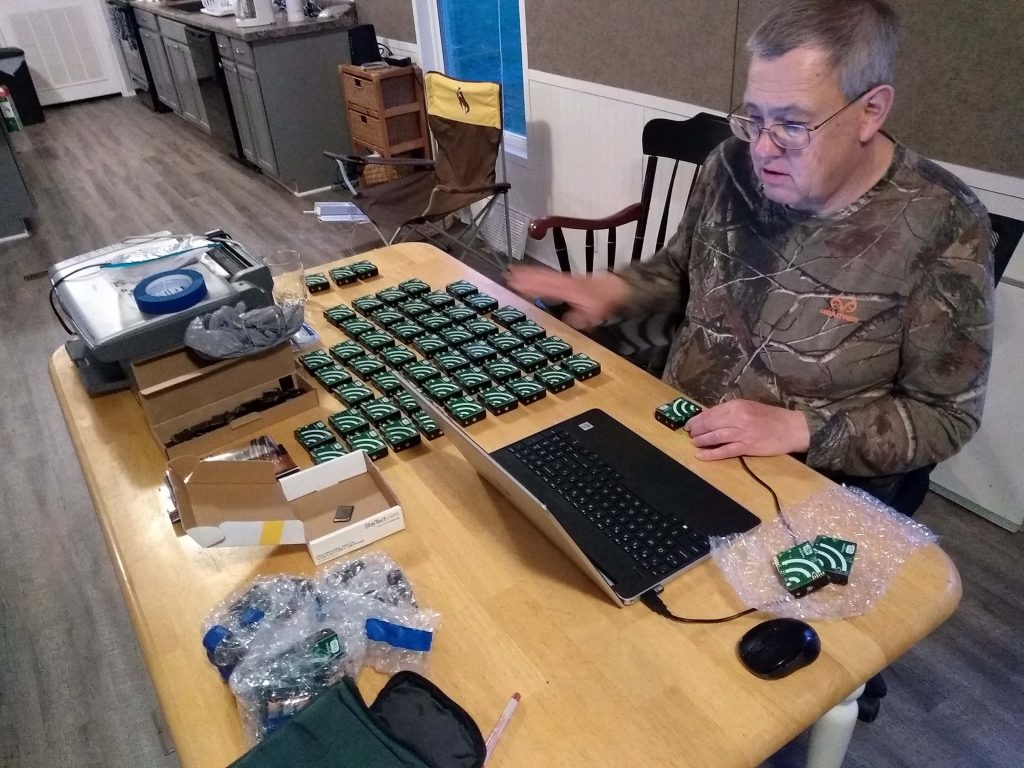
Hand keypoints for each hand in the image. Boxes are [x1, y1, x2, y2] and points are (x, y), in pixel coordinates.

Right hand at [506, 266, 631, 329]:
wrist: (618, 288)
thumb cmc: (605, 300)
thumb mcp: (595, 312)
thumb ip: (580, 316)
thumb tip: (567, 319)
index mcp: (569, 289)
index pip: (546, 286)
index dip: (532, 285)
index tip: (517, 284)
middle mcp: (565, 282)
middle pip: (542, 278)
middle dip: (525, 278)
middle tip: (508, 276)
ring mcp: (566, 280)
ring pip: (544, 276)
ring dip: (529, 275)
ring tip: (513, 274)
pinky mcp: (568, 281)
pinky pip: (550, 277)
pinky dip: (538, 276)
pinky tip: (531, 279)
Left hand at [685, 400, 809, 460]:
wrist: (792, 428)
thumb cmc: (771, 417)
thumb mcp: (750, 407)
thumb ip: (731, 412)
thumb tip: (711, 417)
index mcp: (737, 405)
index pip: (711, 412)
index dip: (698, 419)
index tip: (690, 423)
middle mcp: (737, 418)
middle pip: (710, 424)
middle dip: (697, 429)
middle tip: (690, 433)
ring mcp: (741, 433)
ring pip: (715, 437)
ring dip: (701, 440)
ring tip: (694, 442)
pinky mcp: (746, 447)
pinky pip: (724, 451)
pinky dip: (711, 454)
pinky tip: (701, 455)